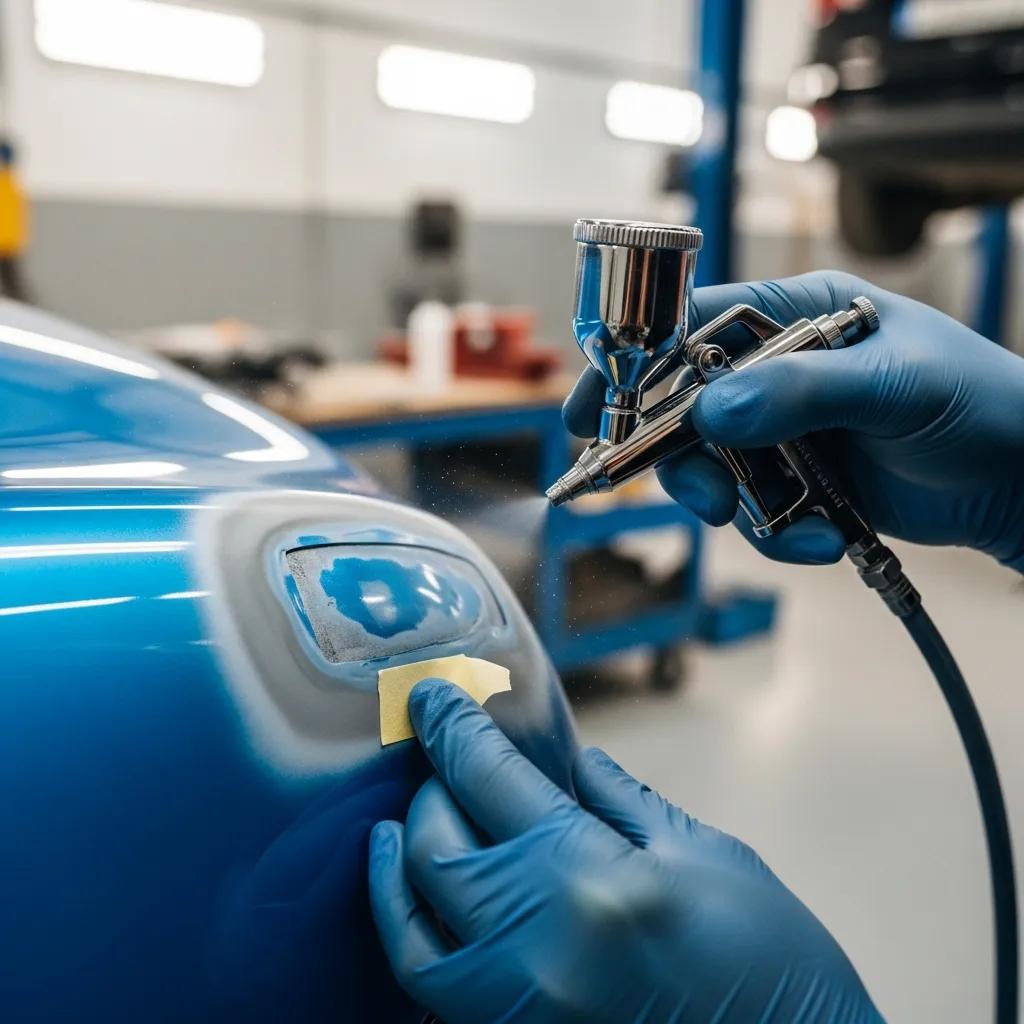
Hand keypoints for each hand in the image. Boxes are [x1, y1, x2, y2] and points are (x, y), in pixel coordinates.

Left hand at [369, 680, 880, 1022]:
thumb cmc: (773, 962)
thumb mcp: (708, 857)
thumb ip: (624, 805)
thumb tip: (574, 766)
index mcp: (589, 876)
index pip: (489, 780)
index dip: (452, 728)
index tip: (431, 697)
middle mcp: (535, 944)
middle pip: (439, 846)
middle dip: (432, 790)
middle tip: (443, 762)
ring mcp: (516, 1006)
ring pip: (412, 927)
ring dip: (399, 867)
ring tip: (400, 829)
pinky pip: (434, 989)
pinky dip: (410, 937)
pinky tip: (416, 903)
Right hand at [563, 270, 1023, 568]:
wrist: (1022, 485)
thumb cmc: (981, 405)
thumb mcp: (895, 384)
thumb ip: (801, 393)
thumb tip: (712, 412)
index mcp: (795, 314)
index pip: (690, 325)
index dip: (635, 363)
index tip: (596, 409)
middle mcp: (776, 369)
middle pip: (682, 406)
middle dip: (687, 458)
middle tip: (704, 495)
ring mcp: (781, 428)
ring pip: (710, 468)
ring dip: (738, 506)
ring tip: (791, 525)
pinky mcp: (792, 480)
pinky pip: (749, 511)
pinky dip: (778, 534)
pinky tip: (825, 536)